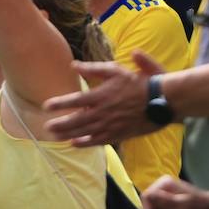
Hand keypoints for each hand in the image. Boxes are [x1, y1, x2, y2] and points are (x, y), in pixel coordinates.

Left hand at [41, 52, 165, 145]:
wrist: (163, 100)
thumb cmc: (140, 82)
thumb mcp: (116, 70)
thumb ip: (94, 68)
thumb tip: (73, 65)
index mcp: (102, 95)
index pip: (75, 100)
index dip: (60, 104)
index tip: (46, 106)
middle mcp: (104, 112)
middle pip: (77, 120)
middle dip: (60, 124)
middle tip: (46, 126)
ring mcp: (111, 125)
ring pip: (85, 132)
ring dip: (68, 134)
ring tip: (54, 135)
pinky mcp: (119, 134)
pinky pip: (98, 141)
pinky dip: (85, 143)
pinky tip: (74, 143)